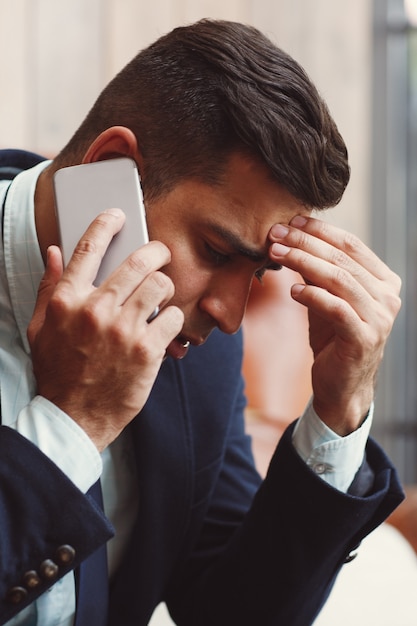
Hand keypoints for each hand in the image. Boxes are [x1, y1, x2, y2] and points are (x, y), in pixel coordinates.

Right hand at [27, 209, 183, 450]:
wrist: (75, 416)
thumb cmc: (58, 371)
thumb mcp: (41, 328)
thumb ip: (50, 287)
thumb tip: (54, 252)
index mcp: (68, 300)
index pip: (88, 249)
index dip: (106, 224)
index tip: (118, 215)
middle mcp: (96, 310)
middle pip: (138, 261)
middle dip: (156, 251)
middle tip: (161, 253)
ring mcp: (123, 330)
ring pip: (161, 285)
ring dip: (166, 286)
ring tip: (162, 294)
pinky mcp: (147, 351)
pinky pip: (174, 317)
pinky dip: (174, 319)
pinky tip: (166, 326)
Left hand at [269, 215, 400, 434]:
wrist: (341, 386)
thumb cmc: (333, 338)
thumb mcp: (325, 298)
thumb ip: (317, 271)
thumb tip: (292, 237)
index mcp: (383, 281)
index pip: (351, 245)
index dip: (320, 231)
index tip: (290, 221)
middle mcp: (388, 296)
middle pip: (342, 259)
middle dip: (304, 243)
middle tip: (274, 234)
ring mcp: (379, 318)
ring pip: (338, 280)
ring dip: (303, 262)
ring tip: (275, 254)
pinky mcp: (363, 339)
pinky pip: (336, 309)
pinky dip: (312, 296)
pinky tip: (292, 291)